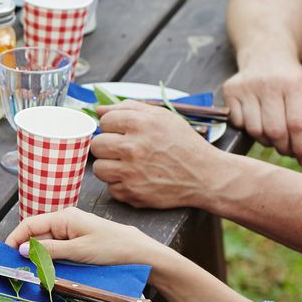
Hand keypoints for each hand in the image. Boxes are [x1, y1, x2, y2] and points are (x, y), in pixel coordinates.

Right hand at [3, 206, 171, 269]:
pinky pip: (56, 248)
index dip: (15, 238)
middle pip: (36, 234)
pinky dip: (49, 258)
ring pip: (45, 243)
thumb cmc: (111, 247)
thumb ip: (50, 250)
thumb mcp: (78, 251)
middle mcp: (64, 221)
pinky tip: (47, 268)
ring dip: (38, 256)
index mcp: (63, 217)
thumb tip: (24, 250)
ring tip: (31, 270)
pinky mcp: (76, 240)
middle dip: (25, 249)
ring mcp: (70, 230)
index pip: (30, 224)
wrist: (138, 252)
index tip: (5, 254)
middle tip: (16, 268)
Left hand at [90, 103, 224, 209]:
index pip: (105, 121)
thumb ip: (129, 108)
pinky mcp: (132, 193)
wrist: (205, 175)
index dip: (113, 126)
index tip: (124, 132)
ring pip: (98, 168)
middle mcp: (132, 148)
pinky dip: (121, 185)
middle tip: (124, 149)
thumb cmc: (184, 144)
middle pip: (96, 145)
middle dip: (108, 146)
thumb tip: (99, 109)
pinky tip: (137, 179)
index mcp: (140, 124)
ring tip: (129, 165)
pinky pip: (110, 188)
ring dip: (111, 167)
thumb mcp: (162, 117)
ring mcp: (131, 172)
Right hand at [222, 60, 301, 166]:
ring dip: (267, 141)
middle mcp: (269, 83)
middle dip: (285, 148)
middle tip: (290, 150)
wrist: (266, 54)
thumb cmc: (292, 81)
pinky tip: (259, 121)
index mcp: (294, 84)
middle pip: (275, 131)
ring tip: (275, 135)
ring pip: (255, 131)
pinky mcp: (230, 90)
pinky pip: (239, 124)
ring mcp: (246, 86)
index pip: (298, 124)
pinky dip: (250, 130)